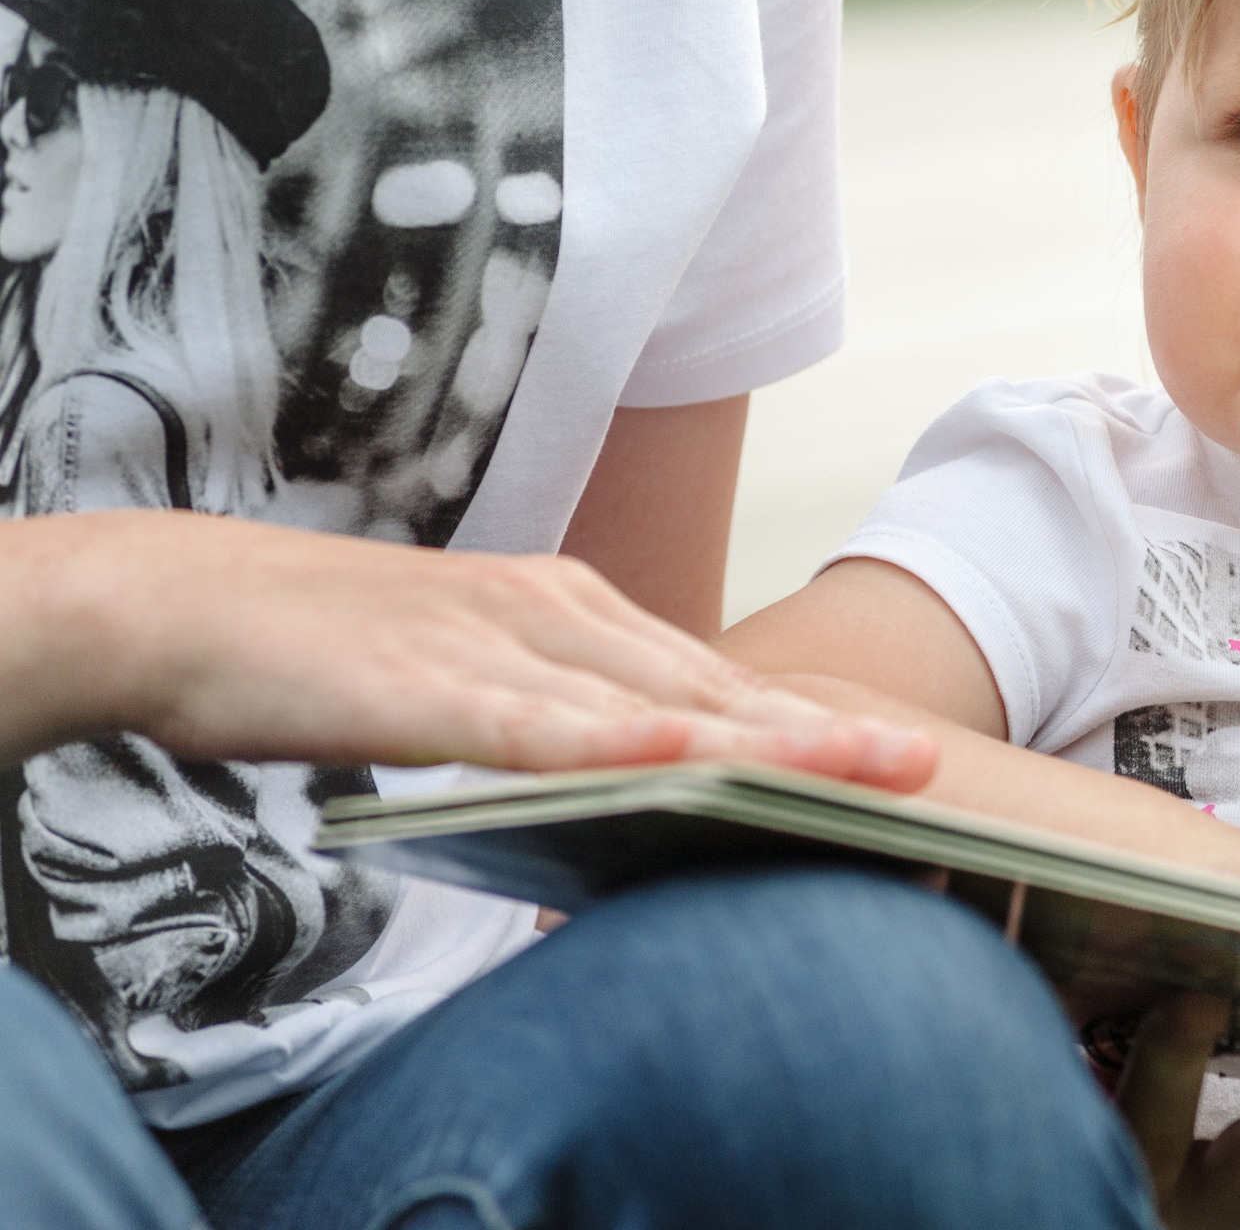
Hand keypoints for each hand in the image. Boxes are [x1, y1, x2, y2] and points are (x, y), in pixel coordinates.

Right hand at [2, 510, 937, 786]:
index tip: (893, 754)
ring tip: (849, 766)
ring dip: (752, 736)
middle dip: (818, 730)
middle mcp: (551, 615)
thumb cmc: (332, 651)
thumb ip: (552, 715)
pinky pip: (530, 720)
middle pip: (707, 684)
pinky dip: (607, 737)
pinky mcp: (423, 683)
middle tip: (923, 765)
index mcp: (568, 613)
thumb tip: (637, 764)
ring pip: (645, 698)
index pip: (709, 677)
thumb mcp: (469, 679)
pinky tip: (676, 752)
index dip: (804, 720)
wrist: (185, 604)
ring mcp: (492, 643)